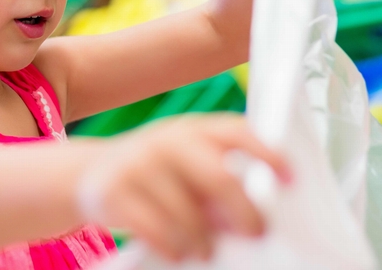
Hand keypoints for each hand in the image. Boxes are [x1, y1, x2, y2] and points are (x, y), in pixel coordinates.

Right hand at [76, 114, 291, 261]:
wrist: (90, 173)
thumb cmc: (158, 173)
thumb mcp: (187, 165)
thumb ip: (219, 181)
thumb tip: (252, 216)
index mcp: (194, 129)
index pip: (237, 132)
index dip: (267, 153)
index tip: (291, 177)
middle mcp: (168, 140)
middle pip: (218, 176)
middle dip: (244, 209)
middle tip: (257, 232)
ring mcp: (139, 163)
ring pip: (186, 212)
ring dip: (203, 239)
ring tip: (207, 251)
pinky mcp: (114, 191)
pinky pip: (153, 228)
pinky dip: (172, 246)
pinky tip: (179, 253)